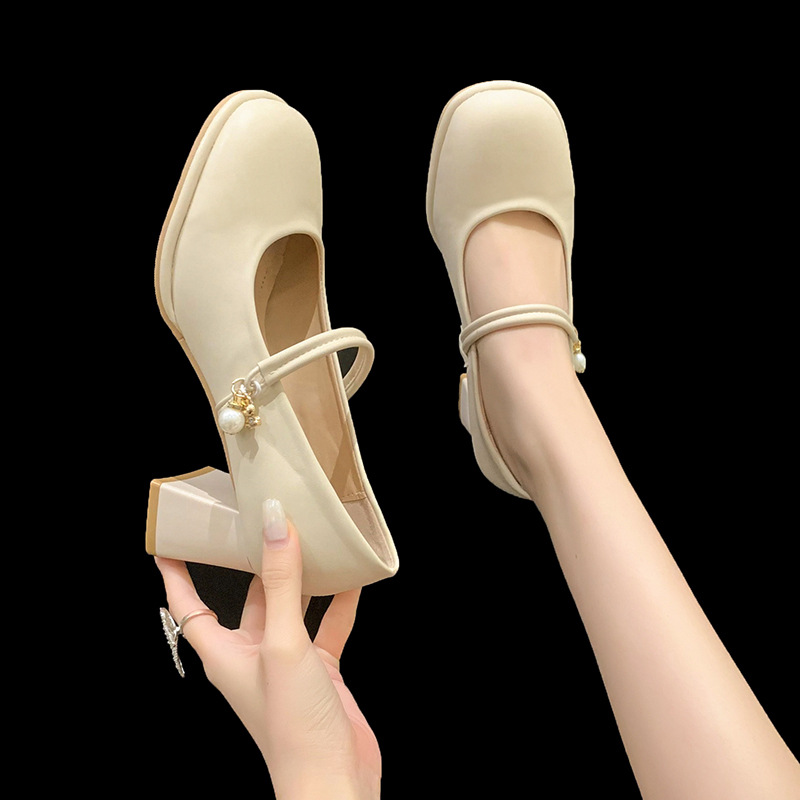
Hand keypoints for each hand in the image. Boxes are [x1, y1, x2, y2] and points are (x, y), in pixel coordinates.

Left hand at [155, 499, 380, 799]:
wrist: (333, 781)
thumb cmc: (291, 725)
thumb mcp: (282, 643)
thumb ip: (279, 581)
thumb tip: (273, 521)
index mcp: (224, 653)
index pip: (188, 604)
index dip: (176, 573)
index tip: (173, 538)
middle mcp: (252, 654)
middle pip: (247, 597)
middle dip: (253, 562)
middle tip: (261, 521)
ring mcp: (287, 662)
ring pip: (290, 607)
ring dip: (301, 578)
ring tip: (312, 540)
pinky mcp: (318, 671)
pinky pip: (327, 627)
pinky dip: (338, 604)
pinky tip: (353, 580)